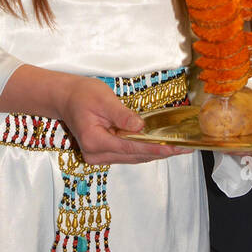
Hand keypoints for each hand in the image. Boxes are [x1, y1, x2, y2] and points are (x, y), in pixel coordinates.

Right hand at [0, 65, 191, 164]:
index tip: (174, 148)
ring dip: (156, 152)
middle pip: (135, 156)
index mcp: (95, 141)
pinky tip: (162, 145)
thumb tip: (140, 128)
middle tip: (185, 148)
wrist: (65, 98)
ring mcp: (99, 156)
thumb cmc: (82, 94)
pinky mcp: (104, 153)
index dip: (154, 148)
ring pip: (133, 157)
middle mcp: (96, 155)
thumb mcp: (103, 99)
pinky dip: (145, 149)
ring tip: (179, 148)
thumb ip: (122, 115)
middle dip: (161, 152)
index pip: (130, 148)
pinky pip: (128, 153)